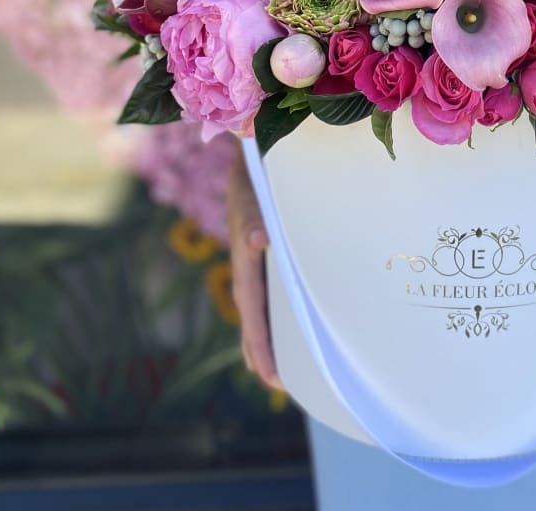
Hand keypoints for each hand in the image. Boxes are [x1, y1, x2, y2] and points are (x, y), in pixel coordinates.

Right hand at [227, 151, 279, 388]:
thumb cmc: (257, 175)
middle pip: (254, 317)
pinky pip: (268, 290)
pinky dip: (274, 311)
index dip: (260, 343)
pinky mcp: (264, 252)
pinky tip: (289, 320)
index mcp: (246, 258)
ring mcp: (255, 261)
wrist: (251, 151)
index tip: (269, 373)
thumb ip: (256, 218)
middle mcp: (248, 265)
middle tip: (278, 383)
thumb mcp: (255, 193)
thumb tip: (258, 241)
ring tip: (278, 366)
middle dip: (263, 350)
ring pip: (260, 306)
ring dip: (267, 335)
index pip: (253, 311)